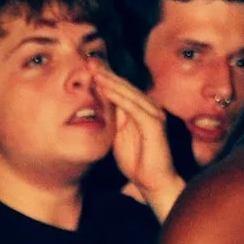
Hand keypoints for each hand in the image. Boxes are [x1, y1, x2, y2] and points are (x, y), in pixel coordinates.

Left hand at [98, 69, 181, 217]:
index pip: (122, 88)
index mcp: (141, 109)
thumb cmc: (137, 161)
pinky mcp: (154, 124)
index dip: (107, 76)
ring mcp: (154, 114)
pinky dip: (119, 97)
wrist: (154, 182)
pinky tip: (105, 89)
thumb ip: (113, 118)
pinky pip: (134, 107)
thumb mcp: (118, 135)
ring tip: (94, 72)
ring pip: (129, 93)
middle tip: (90, 60)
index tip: (89, 66)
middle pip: (125, 86)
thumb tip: (98, 102)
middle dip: (107, 73)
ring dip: (111, 81)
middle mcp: (149, 107)